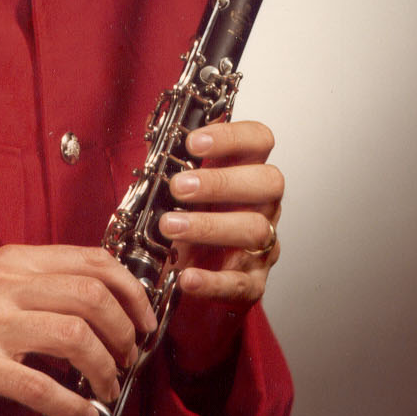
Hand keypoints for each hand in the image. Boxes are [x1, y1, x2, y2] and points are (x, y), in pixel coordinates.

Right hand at [0, 244, 154, 415]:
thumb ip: (37, 285)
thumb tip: (101, 303)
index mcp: (11, 261)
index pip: (92, 260)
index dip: (131, 290)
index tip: (145, 318)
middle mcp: (1, 285)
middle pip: (92, 296)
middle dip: (126, 332)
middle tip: (130, 357)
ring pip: (75, 336)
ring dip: (105, 368)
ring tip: (107, 387)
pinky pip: (41, 386)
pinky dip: (73, 405)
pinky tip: (83, 414)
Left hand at [157, 119, 283, 373]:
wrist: (186, 277)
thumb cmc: (187, 221)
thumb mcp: (178, 188)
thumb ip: (169, 161)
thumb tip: (148, 132)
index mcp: (246, 172)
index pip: (258, 140)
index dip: (231, 137)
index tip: (193, 142)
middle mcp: (262, 205)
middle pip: (267, 182)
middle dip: (221, 182)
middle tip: (178, 187)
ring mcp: (262, 244)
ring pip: (255, 230)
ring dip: (210, 226)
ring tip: (169, 226)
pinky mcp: (252, 283)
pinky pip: (240, 283)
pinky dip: (212, 281)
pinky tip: (186, 276)